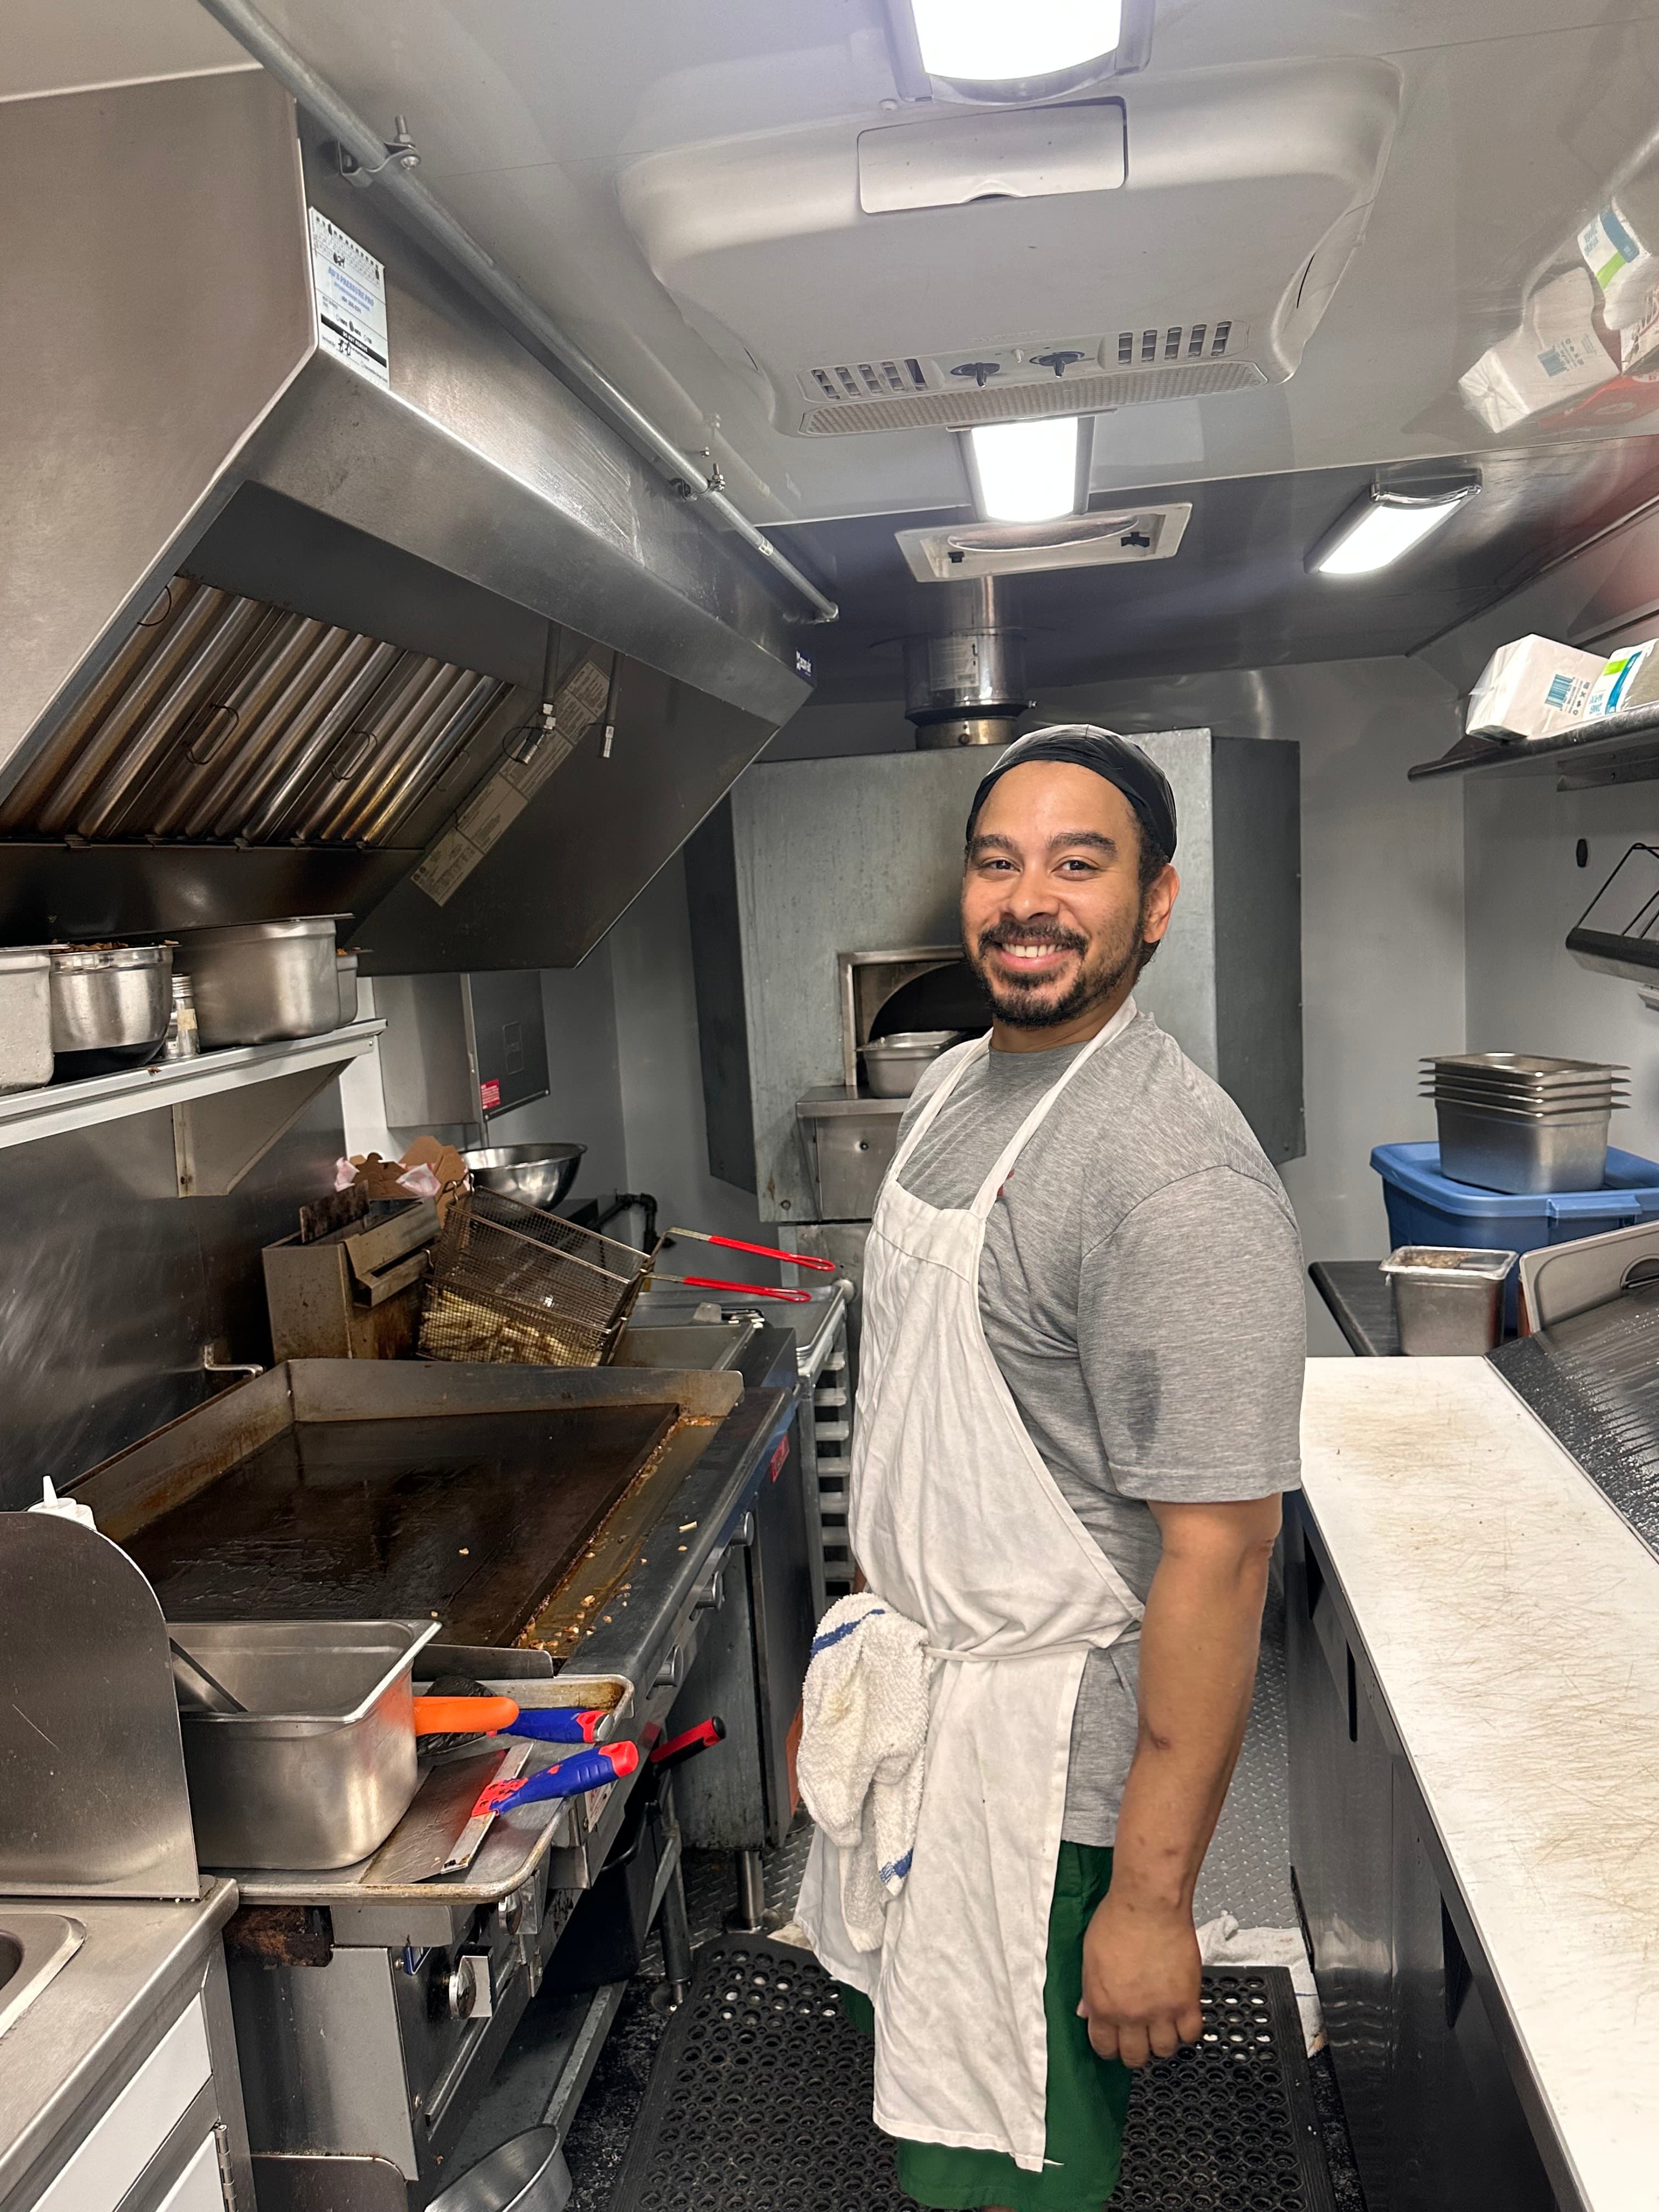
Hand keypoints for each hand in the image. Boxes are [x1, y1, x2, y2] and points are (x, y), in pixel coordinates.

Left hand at [1077, 1889, 1202, 2068]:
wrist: (1149, 1903)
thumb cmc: (1119, 1919)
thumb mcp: (1090, 1956)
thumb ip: (1089, 1990)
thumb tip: (1086, 2011)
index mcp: (1102, 2005)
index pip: (1104, 2047)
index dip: (1110, 2047)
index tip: (1115, 2043)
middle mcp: (1131, 2014)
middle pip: (1135, 2056)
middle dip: (1135, 2050)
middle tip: (1139, 2037)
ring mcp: (1160, 2011)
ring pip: (1164, 2049)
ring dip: (1162, 2040)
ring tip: (1161, 2026)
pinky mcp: (1186, 2001)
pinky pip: (1191, 2033)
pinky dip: (1186, 2029)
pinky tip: (1181, 2016)